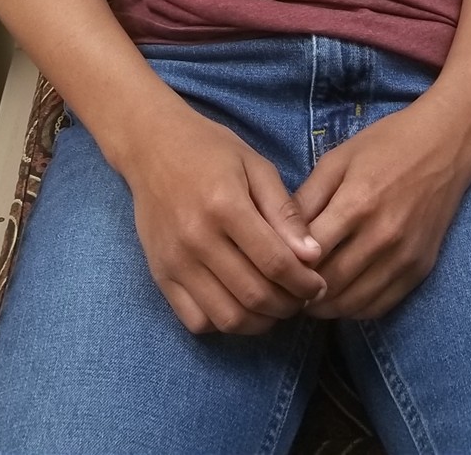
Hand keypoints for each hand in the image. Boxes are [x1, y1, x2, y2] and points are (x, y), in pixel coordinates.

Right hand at [120, 89, 326, 335]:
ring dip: (260, 322)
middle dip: (288, 305)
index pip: (275, 262)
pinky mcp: (160, 275)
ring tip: (275, 306)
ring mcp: (175, 262)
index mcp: (225, 206)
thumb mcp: (256, 166)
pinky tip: (240, 305)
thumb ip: (284, 211)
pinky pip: (197, 321)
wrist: (152, 146)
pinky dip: (224, 324)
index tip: (318, 284)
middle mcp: (197, 239)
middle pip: (253, 295)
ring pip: (227, 318)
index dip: (304, 282)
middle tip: (302, 298)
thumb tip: (312, 256)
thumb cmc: (210, 149)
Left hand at [294, 93, 470, 319]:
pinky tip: (341, 296)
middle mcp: (382, 237)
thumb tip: (277, 235)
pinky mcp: (420, 269)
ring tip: (309, 297)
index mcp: (357, 203)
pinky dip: (355, 308)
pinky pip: (380, 306)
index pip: (309, 254)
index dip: (285, 265)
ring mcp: (404, 257)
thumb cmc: (385, 144)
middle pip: (329, 286)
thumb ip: (306, 199)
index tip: (272, 267)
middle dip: (301, 293)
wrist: (445, 145)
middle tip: (285, 289)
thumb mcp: (337, 159)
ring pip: (353, 304)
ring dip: (326, 307)